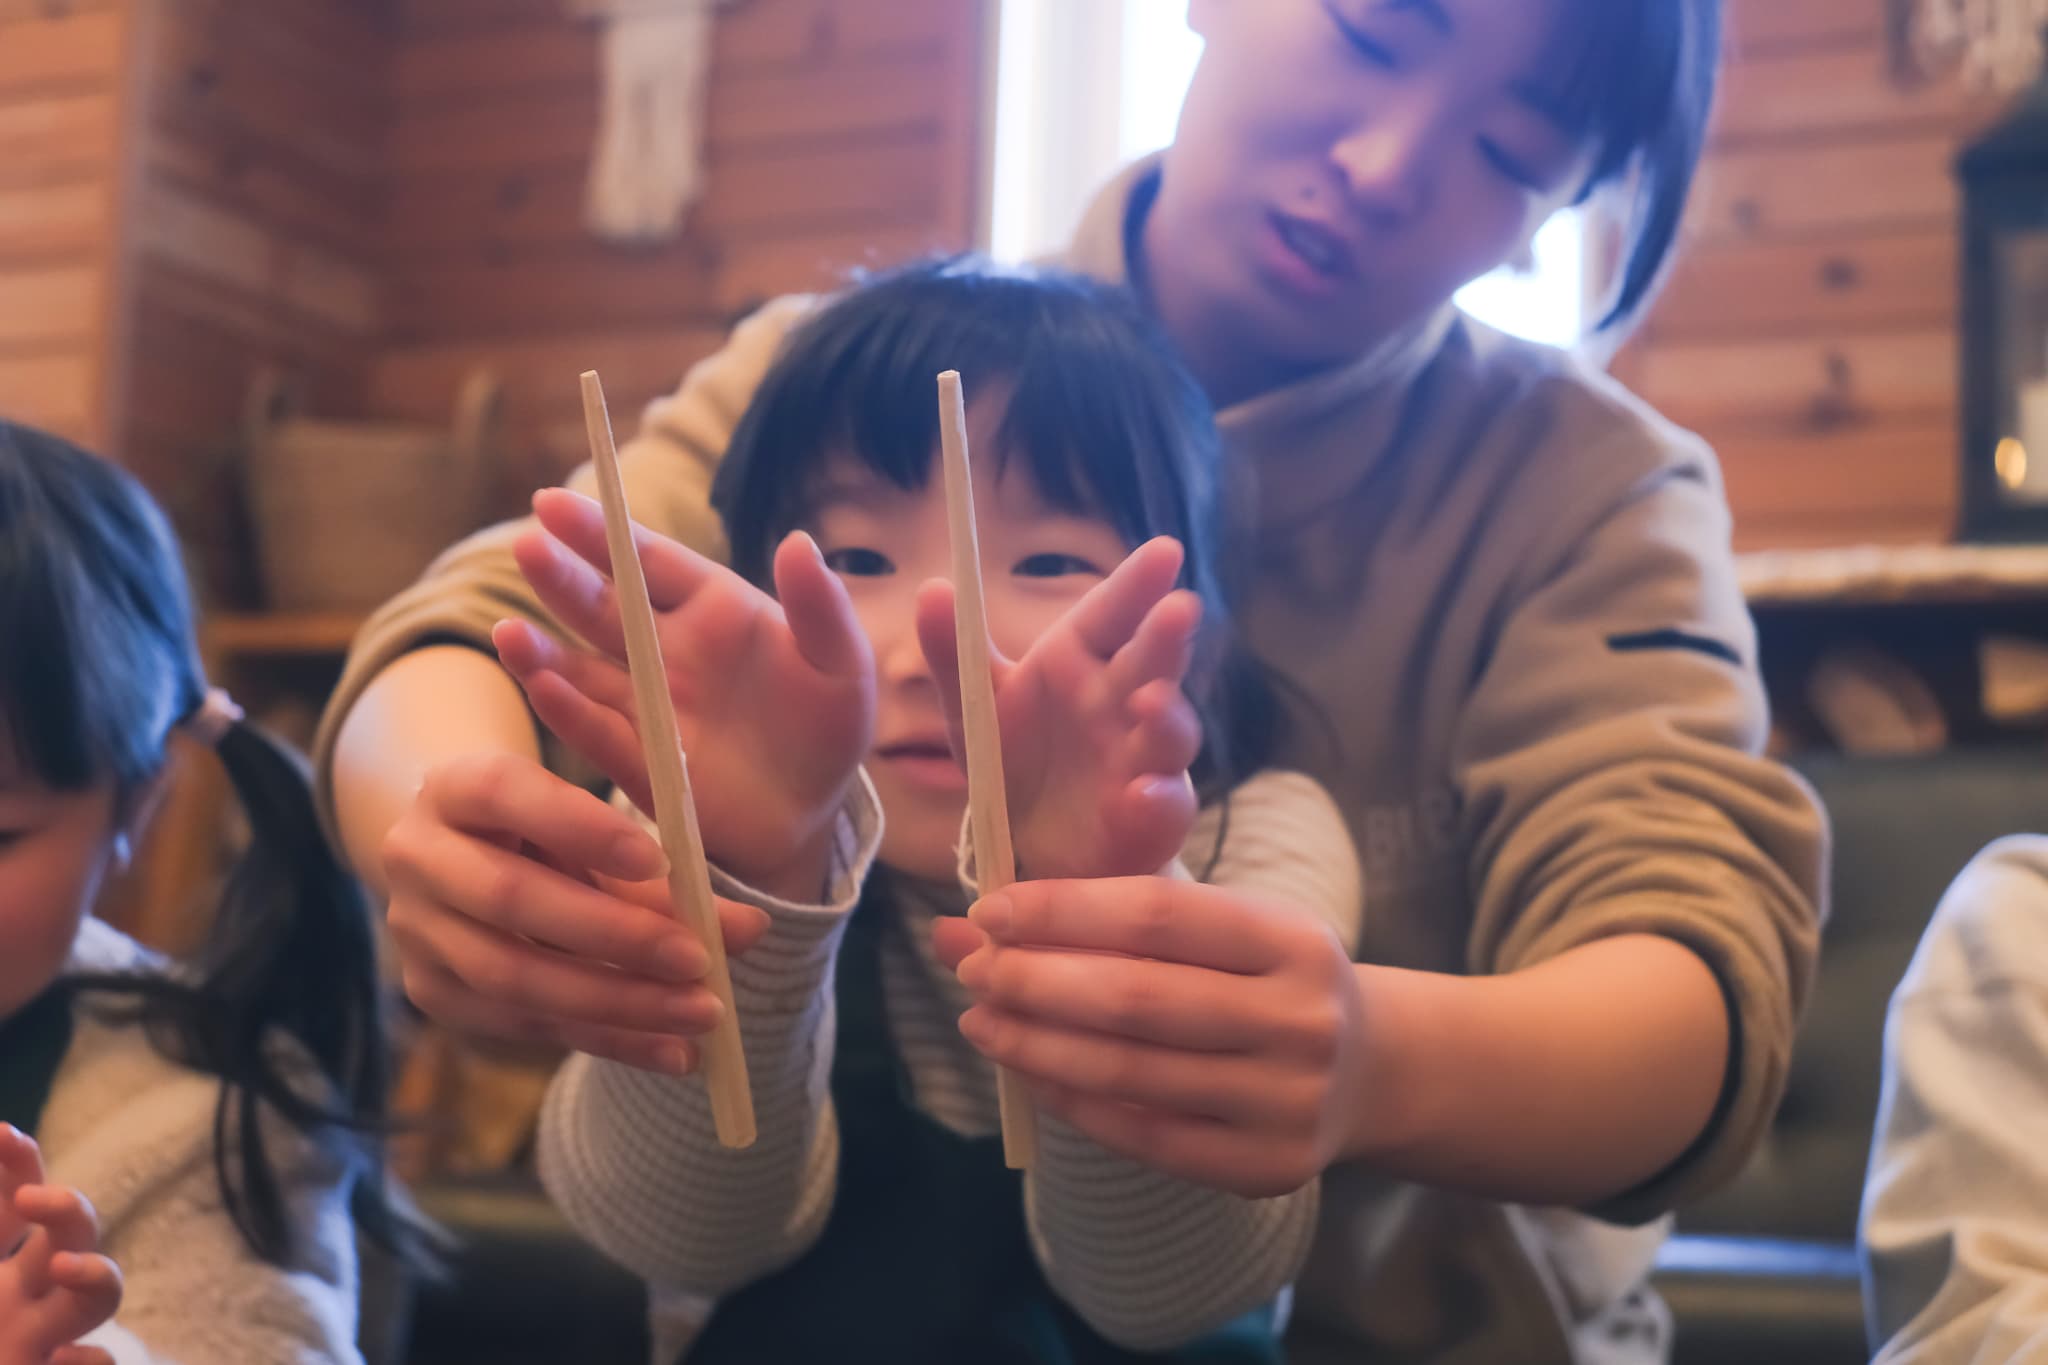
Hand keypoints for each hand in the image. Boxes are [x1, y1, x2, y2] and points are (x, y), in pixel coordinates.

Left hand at [0, 1126, 121, 1364]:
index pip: (13, 1200)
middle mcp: (17, 1300)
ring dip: (94, 1273)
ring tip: (63, 1270)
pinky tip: (62, 1360)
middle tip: (32, 1201)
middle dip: (65, 1208)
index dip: (17, 1163)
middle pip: (71, 1235)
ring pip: (98, 1296)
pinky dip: (89, 1362)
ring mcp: (36, 1344)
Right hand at [383, 752, 770, 1072]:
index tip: (659, 860)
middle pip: (510, 899)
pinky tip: (675, 1053)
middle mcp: (417, 856)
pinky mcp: (434, 994)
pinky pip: (527, 1026)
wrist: (474, 865)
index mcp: (456, 786)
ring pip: (515, 976)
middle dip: (614, 936)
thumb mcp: (596, 829)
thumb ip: (664, 870)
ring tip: (703, 1015)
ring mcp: (416, 933)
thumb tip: (750, 929)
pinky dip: (610, 1041)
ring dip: (619, 1002)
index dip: (580, 827)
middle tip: (699, 960)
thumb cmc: (554, 832)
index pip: (507, 794)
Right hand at [507, 488, 873, 890]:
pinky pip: (602, 735)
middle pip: (604, 607)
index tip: (550, 502)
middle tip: (526, 546)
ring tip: (509, 632)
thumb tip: (799, 541)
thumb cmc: (829, 725)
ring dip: (545, 652)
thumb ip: (821, 606)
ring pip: (583, 671)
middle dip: (564, 578)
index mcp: (711, 608)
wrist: (816, 811)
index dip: (603, 533)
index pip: (649, 561)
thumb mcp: (843, 664)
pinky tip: (544, 691)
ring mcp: (648, 707)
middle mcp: (666, 651)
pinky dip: (572, 714)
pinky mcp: (643, 765)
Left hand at [915, 537, 1201, 880]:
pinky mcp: (1151, 816)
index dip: (1136, 583)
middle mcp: (1122, 703)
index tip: (1164, 551)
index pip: (1112, 613)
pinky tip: (1143, 794)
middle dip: (1167, 638)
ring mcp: (1144, 759)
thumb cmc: (1017, 760)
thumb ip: (954, 651)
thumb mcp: (976, 707)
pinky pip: (1163, 806)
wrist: (1034, 846)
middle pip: (1152, 664)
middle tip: (1180, 607)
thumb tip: (930, 587)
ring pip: (1169, 732)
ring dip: (1167, 716)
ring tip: (1149, 702)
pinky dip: (1158, 799)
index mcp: (1081, 663)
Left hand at [931, 878, 1366, 1197]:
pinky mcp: (1265, 1167)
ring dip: (1036, 1045)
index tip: (988, 911)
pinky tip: (1031, 1073)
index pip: (1157, 914)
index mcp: (1291, 938)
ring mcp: (1285, 1102)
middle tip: (971, 969)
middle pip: (1136, 999)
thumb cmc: (1268, 979)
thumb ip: (1110, 913)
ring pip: (1129, 1074)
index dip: (1063, 911)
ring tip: (981, 1022)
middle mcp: (1298, 1020)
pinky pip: (1144, 1135)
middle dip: (1034, 981)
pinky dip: (1074, 1101)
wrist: (1369, 1071)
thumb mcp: (1224, 924)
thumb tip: (964, 925)